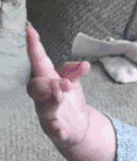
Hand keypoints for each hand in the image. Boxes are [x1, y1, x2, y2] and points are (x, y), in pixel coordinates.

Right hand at [26, 24, 91, 148]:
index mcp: (46, 80)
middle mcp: (42, 96)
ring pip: (43, 107)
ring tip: (61, 94)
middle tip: (65, 82)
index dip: (33, 46)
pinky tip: (62, 129)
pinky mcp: (56, 129)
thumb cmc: (69, 98)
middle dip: (48, 82)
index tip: (30, 30)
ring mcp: (47, 113)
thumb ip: (74, 70)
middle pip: (36, 86)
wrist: (77, 127)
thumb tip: (82, 64)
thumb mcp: (73, 81)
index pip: (38, 61)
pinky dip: (57, 129)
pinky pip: (53, 130)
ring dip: (52, 100)